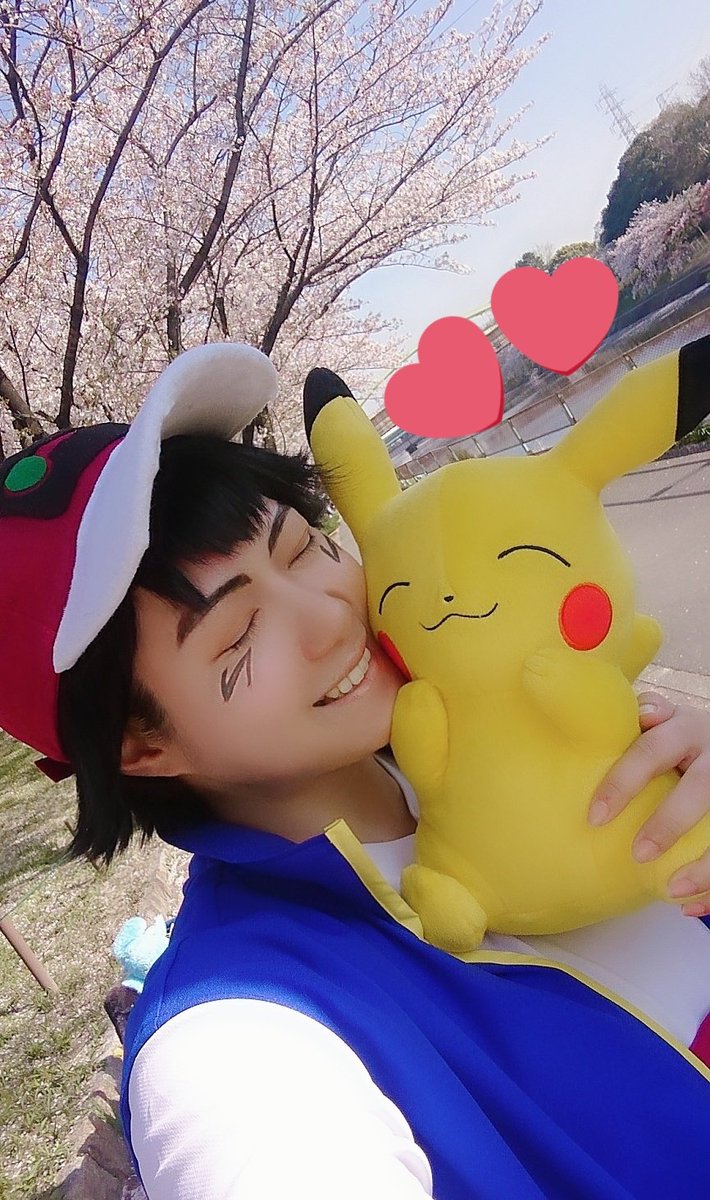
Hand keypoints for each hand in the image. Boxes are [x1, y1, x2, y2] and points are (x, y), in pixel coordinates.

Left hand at [588, 691, 709, 915]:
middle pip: (700, 787)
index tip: (595, 817)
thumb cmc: (684, 737)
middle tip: (639, 853)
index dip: (623, 781)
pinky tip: (691, 905)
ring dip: (705, 864)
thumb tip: (635, 718)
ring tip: (674, 889)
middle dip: (670, 822)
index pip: (652, 749)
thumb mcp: (668, 721)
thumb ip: (648, 718)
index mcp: (687, 728)